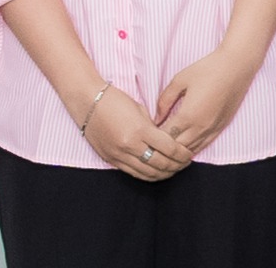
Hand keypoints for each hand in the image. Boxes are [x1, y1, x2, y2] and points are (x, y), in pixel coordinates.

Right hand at [69, 83, 192, 181]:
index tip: (189, 153)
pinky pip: (134, 173)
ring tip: (173, 169)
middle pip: (161, 164)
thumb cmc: (114, 100)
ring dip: (164, 173)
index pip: (169, 149)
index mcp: (140, 130)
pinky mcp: (111, 159)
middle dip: (177, 165)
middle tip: (185, 163)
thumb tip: (166, 142)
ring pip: (148, 173)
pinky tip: (156, 172)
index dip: (183, 153)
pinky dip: (148, 175)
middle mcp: (130, 145)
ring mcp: (119, 155)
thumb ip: (153, 128)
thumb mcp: (139, 110)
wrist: (86, 101)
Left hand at [154, 43, 262, 157]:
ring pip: (191, 151)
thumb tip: (156, 117)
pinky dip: (191, 148)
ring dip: (177, 150)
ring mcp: (212, 130)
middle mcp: (200, 127)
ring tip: (165, 145)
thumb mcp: (179, 80)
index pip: (166, 137)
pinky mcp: (221, 128)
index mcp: (188, 115)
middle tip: (153, 140)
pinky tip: (183, 145)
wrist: (236, 67)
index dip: (154, 137)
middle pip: (177, 148)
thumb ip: (165, 100)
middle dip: (163, 146)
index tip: (146, 132)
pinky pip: (203, 146)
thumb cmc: (206, 70)